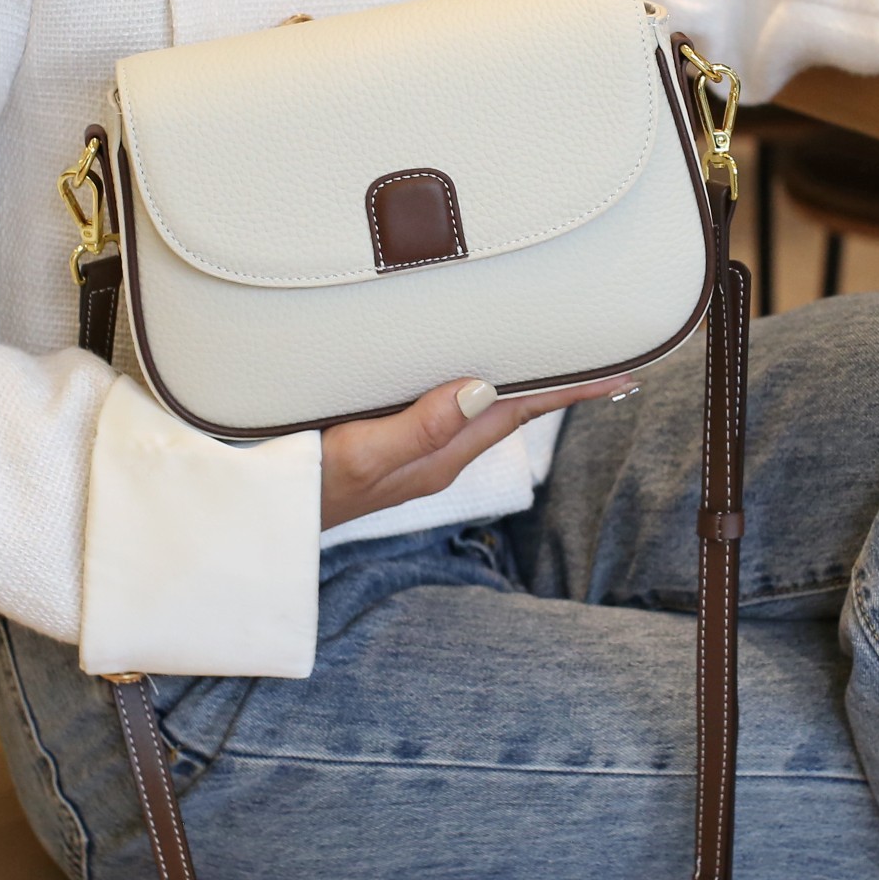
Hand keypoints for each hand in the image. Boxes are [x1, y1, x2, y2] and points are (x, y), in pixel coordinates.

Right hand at [322, 373, 635, 530]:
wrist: (261, 519)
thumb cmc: (305, 488)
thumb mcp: (361, 455)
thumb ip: (420, 426)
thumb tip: (481, 390)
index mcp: (438, 458)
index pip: (515, 414)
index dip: (567, 393)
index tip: (616, 374)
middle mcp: (434, 456)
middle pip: (507, 412)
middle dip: (554, 385)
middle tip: (600, 360)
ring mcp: (411, 453)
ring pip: (478, 411)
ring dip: (516, 384)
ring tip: (551, 360)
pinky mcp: (386, 444)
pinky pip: (445, 410)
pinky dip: (470, 385)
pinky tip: (467, 373)